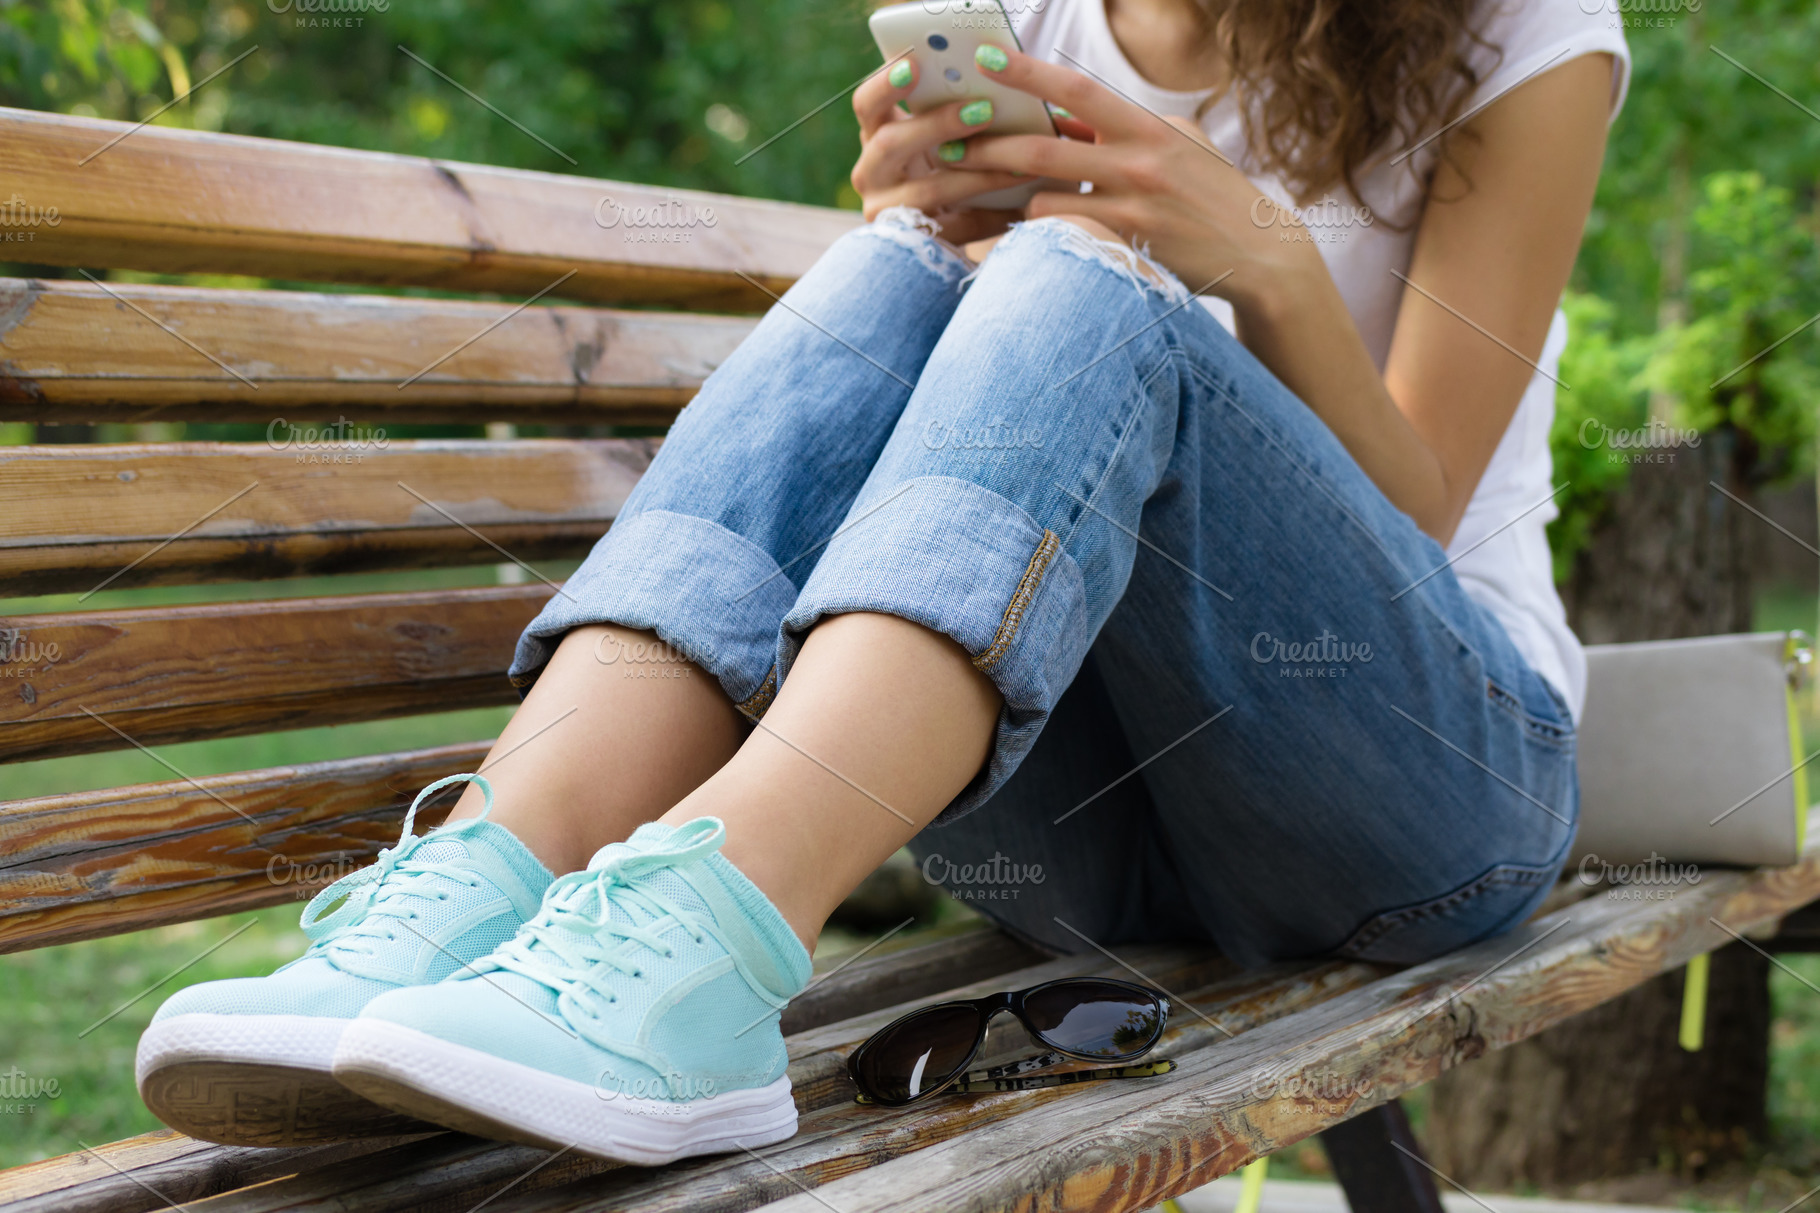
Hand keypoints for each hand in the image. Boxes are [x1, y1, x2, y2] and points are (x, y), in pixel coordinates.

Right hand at [849, 55, 1030, 246]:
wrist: (938, 239)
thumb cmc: (947, 171)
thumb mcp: (939, 139)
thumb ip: (949, 114)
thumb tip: (996, 78)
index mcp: (875, 136)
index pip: (867, 105)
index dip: (885, 84)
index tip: (915, 65)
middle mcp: (870, 173)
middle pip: (890, 143)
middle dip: (938, 125)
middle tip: (984, 110)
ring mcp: (884, 213)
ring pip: (927, 191)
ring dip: (978, 174)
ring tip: (1020, 164)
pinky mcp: (911, 246)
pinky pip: (954, 229)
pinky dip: (990, 217)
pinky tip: (1022, 208)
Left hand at [953, 44, 1323, 310]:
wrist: (1259, 253)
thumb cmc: (1216, 192)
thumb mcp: (1180, 143)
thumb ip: (1127, 128)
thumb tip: (1073, 114)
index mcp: (1147, 127)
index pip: (1078, 90)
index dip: (1029, 74)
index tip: (987, 58)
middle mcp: (1136, 162)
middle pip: (1043, 147)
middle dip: (986, 143)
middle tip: (943, 141)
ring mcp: (1129, 208)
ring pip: (1041, 198)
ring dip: (1001, 198)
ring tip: (964, 195)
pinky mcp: (1125, 247)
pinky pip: (1059, 239)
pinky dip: (1027, 236)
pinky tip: (998, 237)